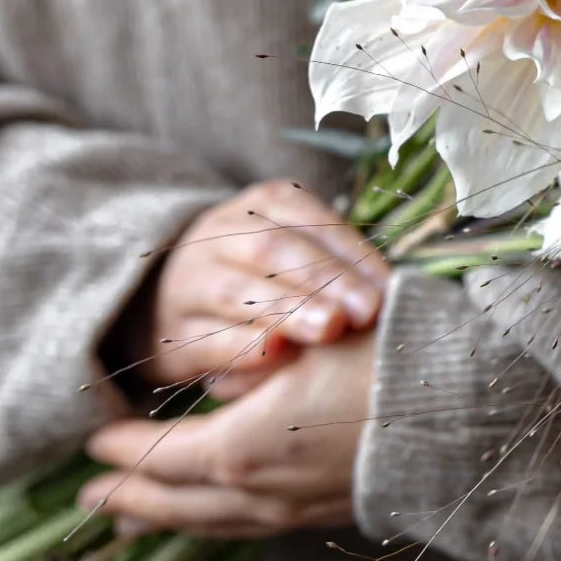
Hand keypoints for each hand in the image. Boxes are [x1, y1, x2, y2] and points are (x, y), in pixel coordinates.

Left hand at [81, 331, 374, 536]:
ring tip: (134, 519)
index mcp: (242, 448)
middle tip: (92, 498)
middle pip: (175, 505)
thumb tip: (215, 385)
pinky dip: (212, 523)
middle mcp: (259, 493)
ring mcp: (293, 511)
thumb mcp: (306, 347)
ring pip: (211, 523)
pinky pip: (248, 528)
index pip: (161, 457)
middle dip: (129, 500)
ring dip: (166, 520)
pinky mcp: (324, 514)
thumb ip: (249, 370)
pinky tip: (212, 516)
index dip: (124, 452)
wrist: (462, 412)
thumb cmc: (383, 363)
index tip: (96, 443)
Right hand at [112, 179, 389, 399]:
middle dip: (324, 280)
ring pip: (235, 292)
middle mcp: (221, 233)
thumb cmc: (264, 276)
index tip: (390, 290)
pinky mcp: (171, 332)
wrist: (166, 298)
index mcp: (265, 204)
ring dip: (285, 312)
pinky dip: (243, 349)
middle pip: (273, 250)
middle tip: (365, 312)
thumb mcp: (298, 254)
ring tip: (328, 330)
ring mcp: (190, 281)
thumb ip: (339, 268)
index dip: (354, 255)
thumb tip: (394, 297)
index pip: (313, 222)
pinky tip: (277, 356)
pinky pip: (206, 340)